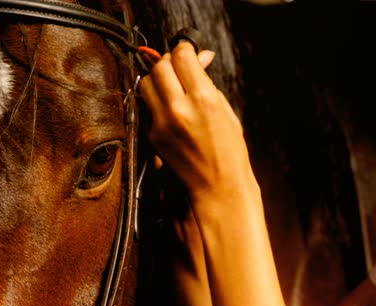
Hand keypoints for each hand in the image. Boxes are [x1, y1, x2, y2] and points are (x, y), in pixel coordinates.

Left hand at [139, 42, 254, 203]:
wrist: (218, 187)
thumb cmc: (229, 150)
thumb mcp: (226, 111)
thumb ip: (207, 82)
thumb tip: (200, 57)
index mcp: (203, 99)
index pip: (182, 56)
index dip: (185, 49)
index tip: (188, 52)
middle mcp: (179, 108)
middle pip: (160, 66)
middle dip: (170, 62)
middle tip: (180, 68)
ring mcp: (162, 123)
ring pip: (147, 82)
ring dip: (158, 78)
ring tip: (173, 85)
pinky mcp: (152, 135)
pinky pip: (147, 105)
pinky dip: (156, 99)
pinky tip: (170, 106)